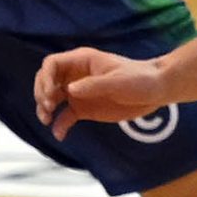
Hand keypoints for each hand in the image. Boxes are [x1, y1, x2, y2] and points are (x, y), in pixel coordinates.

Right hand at [35, 47, 169, 139]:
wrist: (155, 91)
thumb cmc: (139, 79)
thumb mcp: (117, 81)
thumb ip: (93, 85)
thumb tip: (70, 90)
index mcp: (82, 61)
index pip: (52, 64)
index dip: (46, 78)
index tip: (51, 95)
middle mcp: (76, 76)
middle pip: (46, 81)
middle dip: (41, 93)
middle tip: (48, 108)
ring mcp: (78, 93)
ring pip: (52, 99)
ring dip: (45, 109)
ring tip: (47, 120)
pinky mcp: (84, 109)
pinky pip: (65, 117)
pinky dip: (59, 125)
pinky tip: (59, 135)